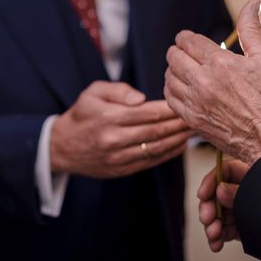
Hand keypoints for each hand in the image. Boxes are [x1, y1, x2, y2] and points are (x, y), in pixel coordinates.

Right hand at [50, 81, 192, 178]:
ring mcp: (118, 158)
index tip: (185, 102)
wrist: (62, 147)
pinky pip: (150, 162)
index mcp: (108, 117)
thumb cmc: (82, 114)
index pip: (147, 113)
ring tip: (194, 130)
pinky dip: (168, 154)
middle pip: (155, 132)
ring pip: (156, 149)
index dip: (169, 109)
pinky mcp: (121, 170)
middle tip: (198, 115)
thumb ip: (118, 90)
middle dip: (179, 124)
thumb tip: (141, 99)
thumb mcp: (92, 92)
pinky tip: (180, 145)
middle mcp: (114, 139)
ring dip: (178, 140)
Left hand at [164, 0, 260, 164]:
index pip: (188, 41)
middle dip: (178, 51)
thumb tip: (252, 3)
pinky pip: (169, 99)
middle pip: (173, 57)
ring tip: (185, 70)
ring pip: (169, 77)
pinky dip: (172, 90)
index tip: (188, 38)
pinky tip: (182, 88)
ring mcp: (194, 102)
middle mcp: (202, 82)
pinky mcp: (191, 120)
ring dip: (174, 70)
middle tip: (186, 53)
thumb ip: (251, 30)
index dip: (186, 37)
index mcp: (220, 63)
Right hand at [197, 159, 248, 251]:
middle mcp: (243, 191)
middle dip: (209, 208)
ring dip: (212, 226)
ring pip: (218, 214)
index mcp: (251, 175)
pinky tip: (216, 244)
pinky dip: (219, 238)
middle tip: (207, 218)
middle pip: (217, 194)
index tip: (202, 194)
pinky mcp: (241, 227)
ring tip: (213, 235)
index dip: (211, 181)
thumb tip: (221, 189)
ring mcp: (241, 210)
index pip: (224, 171)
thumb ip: (240, 192)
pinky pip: (225, 230)